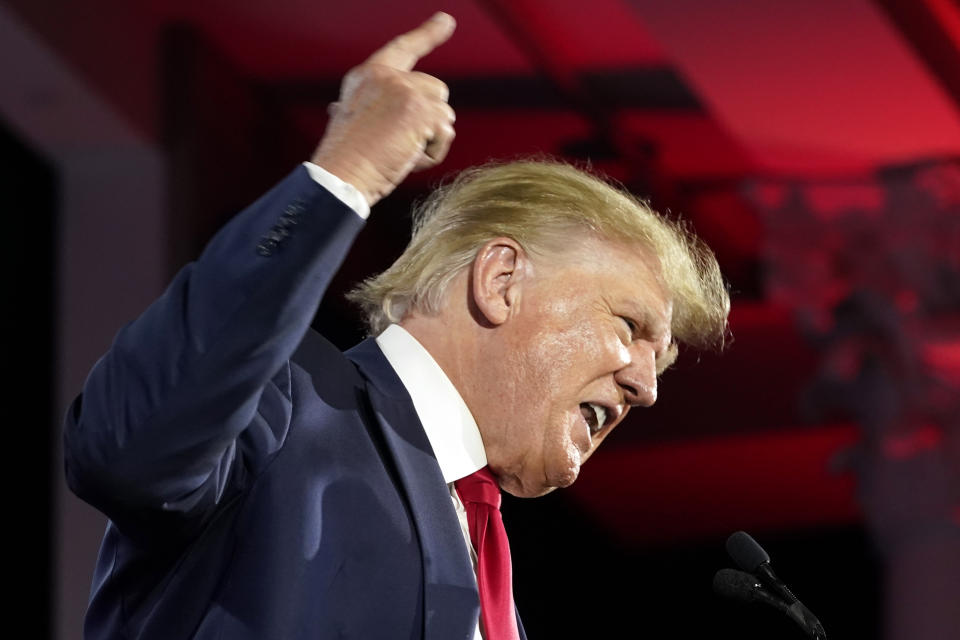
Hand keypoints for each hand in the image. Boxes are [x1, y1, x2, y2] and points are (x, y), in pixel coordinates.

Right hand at [311, 12, 456, 206]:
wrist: (341, 176)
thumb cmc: (346, 159)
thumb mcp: (351, 122)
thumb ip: (366, 108)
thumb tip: (348, 111)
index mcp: (368, 75)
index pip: (403, 49)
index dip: (427, 34)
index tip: (446, 21)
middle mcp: (386, 76)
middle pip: (437, 90)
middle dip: (430, 119)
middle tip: (400, 144)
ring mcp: (404, 90)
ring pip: (445, 114)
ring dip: (431, 140)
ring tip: (400, 152)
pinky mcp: (419, 110)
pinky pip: (445, 133)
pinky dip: (433, 153)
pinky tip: (407, 158)